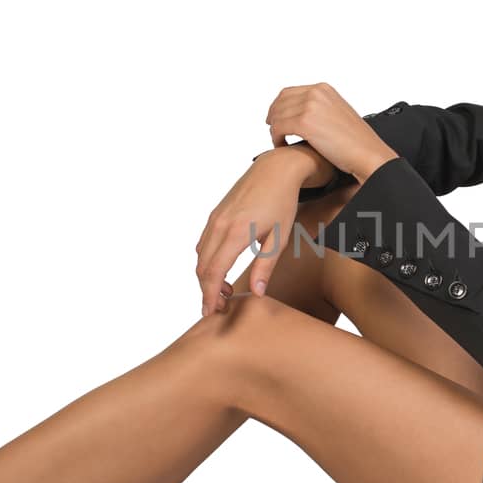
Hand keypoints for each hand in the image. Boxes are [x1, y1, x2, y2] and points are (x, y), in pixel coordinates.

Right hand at [194, 150, 312, 315]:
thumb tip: (256, 293)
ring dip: (207, 276)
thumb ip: (265, 266)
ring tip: (223, 290)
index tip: (210, 312)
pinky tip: (221, 268)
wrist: (275, 170)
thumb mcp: (279, 238)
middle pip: (202, 267)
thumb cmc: (282, 203)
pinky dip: (207, 260)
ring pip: (200, 256)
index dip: (209, 296)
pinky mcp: (215, 214)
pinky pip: (203, 243)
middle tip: (218, 306)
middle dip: (206, 290)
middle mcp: (219, 226)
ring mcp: (214, 219)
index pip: (214, 273)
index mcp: (235, 233)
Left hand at [265, 83, 396, 181]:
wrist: (368, 153)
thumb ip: (321, 108)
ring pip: (277, 115)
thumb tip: (305, 113)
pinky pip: (278, 128)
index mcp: (323, 89)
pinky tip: (281, 146)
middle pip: (280, 102)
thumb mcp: (339, 113)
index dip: (278, 105)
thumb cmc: (357, 140)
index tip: (275, 116)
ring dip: (274, 129)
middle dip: (273, 116)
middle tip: (273, 129)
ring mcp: (309, 106)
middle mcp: (315, 93)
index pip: (289, 92)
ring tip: (279, 141)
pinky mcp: (305, 123)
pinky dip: (276, 138)